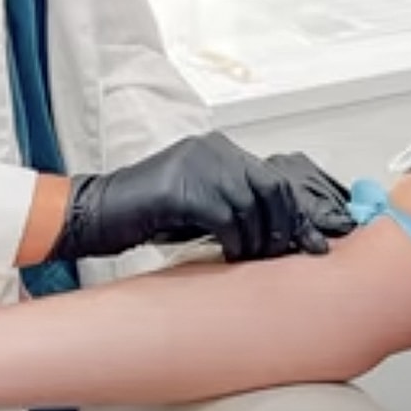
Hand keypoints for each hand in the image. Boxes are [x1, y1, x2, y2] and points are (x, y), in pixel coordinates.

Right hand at [52, 132, 352, 263]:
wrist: (98, 213)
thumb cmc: (148, 214)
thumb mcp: (199, 205)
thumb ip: (234, 208)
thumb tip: (278, 236)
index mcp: (220, 149)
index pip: (273, 179)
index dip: (295, 215)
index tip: (312, 243)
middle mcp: (213, 149)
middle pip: (271, 188)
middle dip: (284, 228)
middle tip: (283, 257)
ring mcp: (196, 164)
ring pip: (251, 204)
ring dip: (257, 240)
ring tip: (251, 260)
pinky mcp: (180, 186)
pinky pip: (224, 215)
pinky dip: (234, 240)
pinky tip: (229, 255)